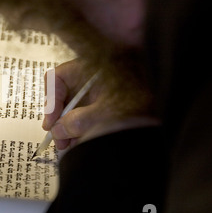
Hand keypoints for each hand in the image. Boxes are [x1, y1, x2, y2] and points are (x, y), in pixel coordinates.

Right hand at [42, 59, 159, 149]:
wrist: (160, 118)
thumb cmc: (137, 109)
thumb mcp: (102, 116)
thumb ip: (76, 122)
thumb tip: (57, 131)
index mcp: (92, 68)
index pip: (58, 77)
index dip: (51, 100)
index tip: (51, 122)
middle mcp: (92, 76)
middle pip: (63, 93)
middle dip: (58, 117)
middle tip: (56, 138)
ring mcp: (98, 90)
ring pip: (73, 105)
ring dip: (67, 125)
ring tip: (67, 144)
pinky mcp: (104, 102)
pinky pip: (84, 112)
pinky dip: (79, 127)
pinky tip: (78, 141)